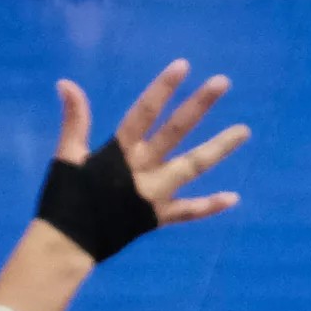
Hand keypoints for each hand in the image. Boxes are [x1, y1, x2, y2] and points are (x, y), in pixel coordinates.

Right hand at [40, 61, 247, 260]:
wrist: (66, 245)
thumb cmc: (65, 197)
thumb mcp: (67, 155)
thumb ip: (75, 119)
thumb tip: (66, 83)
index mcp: (119, 151)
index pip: (144, 112)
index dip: (162, 88)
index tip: (183, 66)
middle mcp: (142, 169)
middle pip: (175, 131)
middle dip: (199, 105)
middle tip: (223, 81)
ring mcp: (154, 194)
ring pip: (192, 167)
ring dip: (219, 148)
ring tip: (245, 131)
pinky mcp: (159, 217)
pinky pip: (188, 212)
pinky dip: (209, 206)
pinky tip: (234, 197)